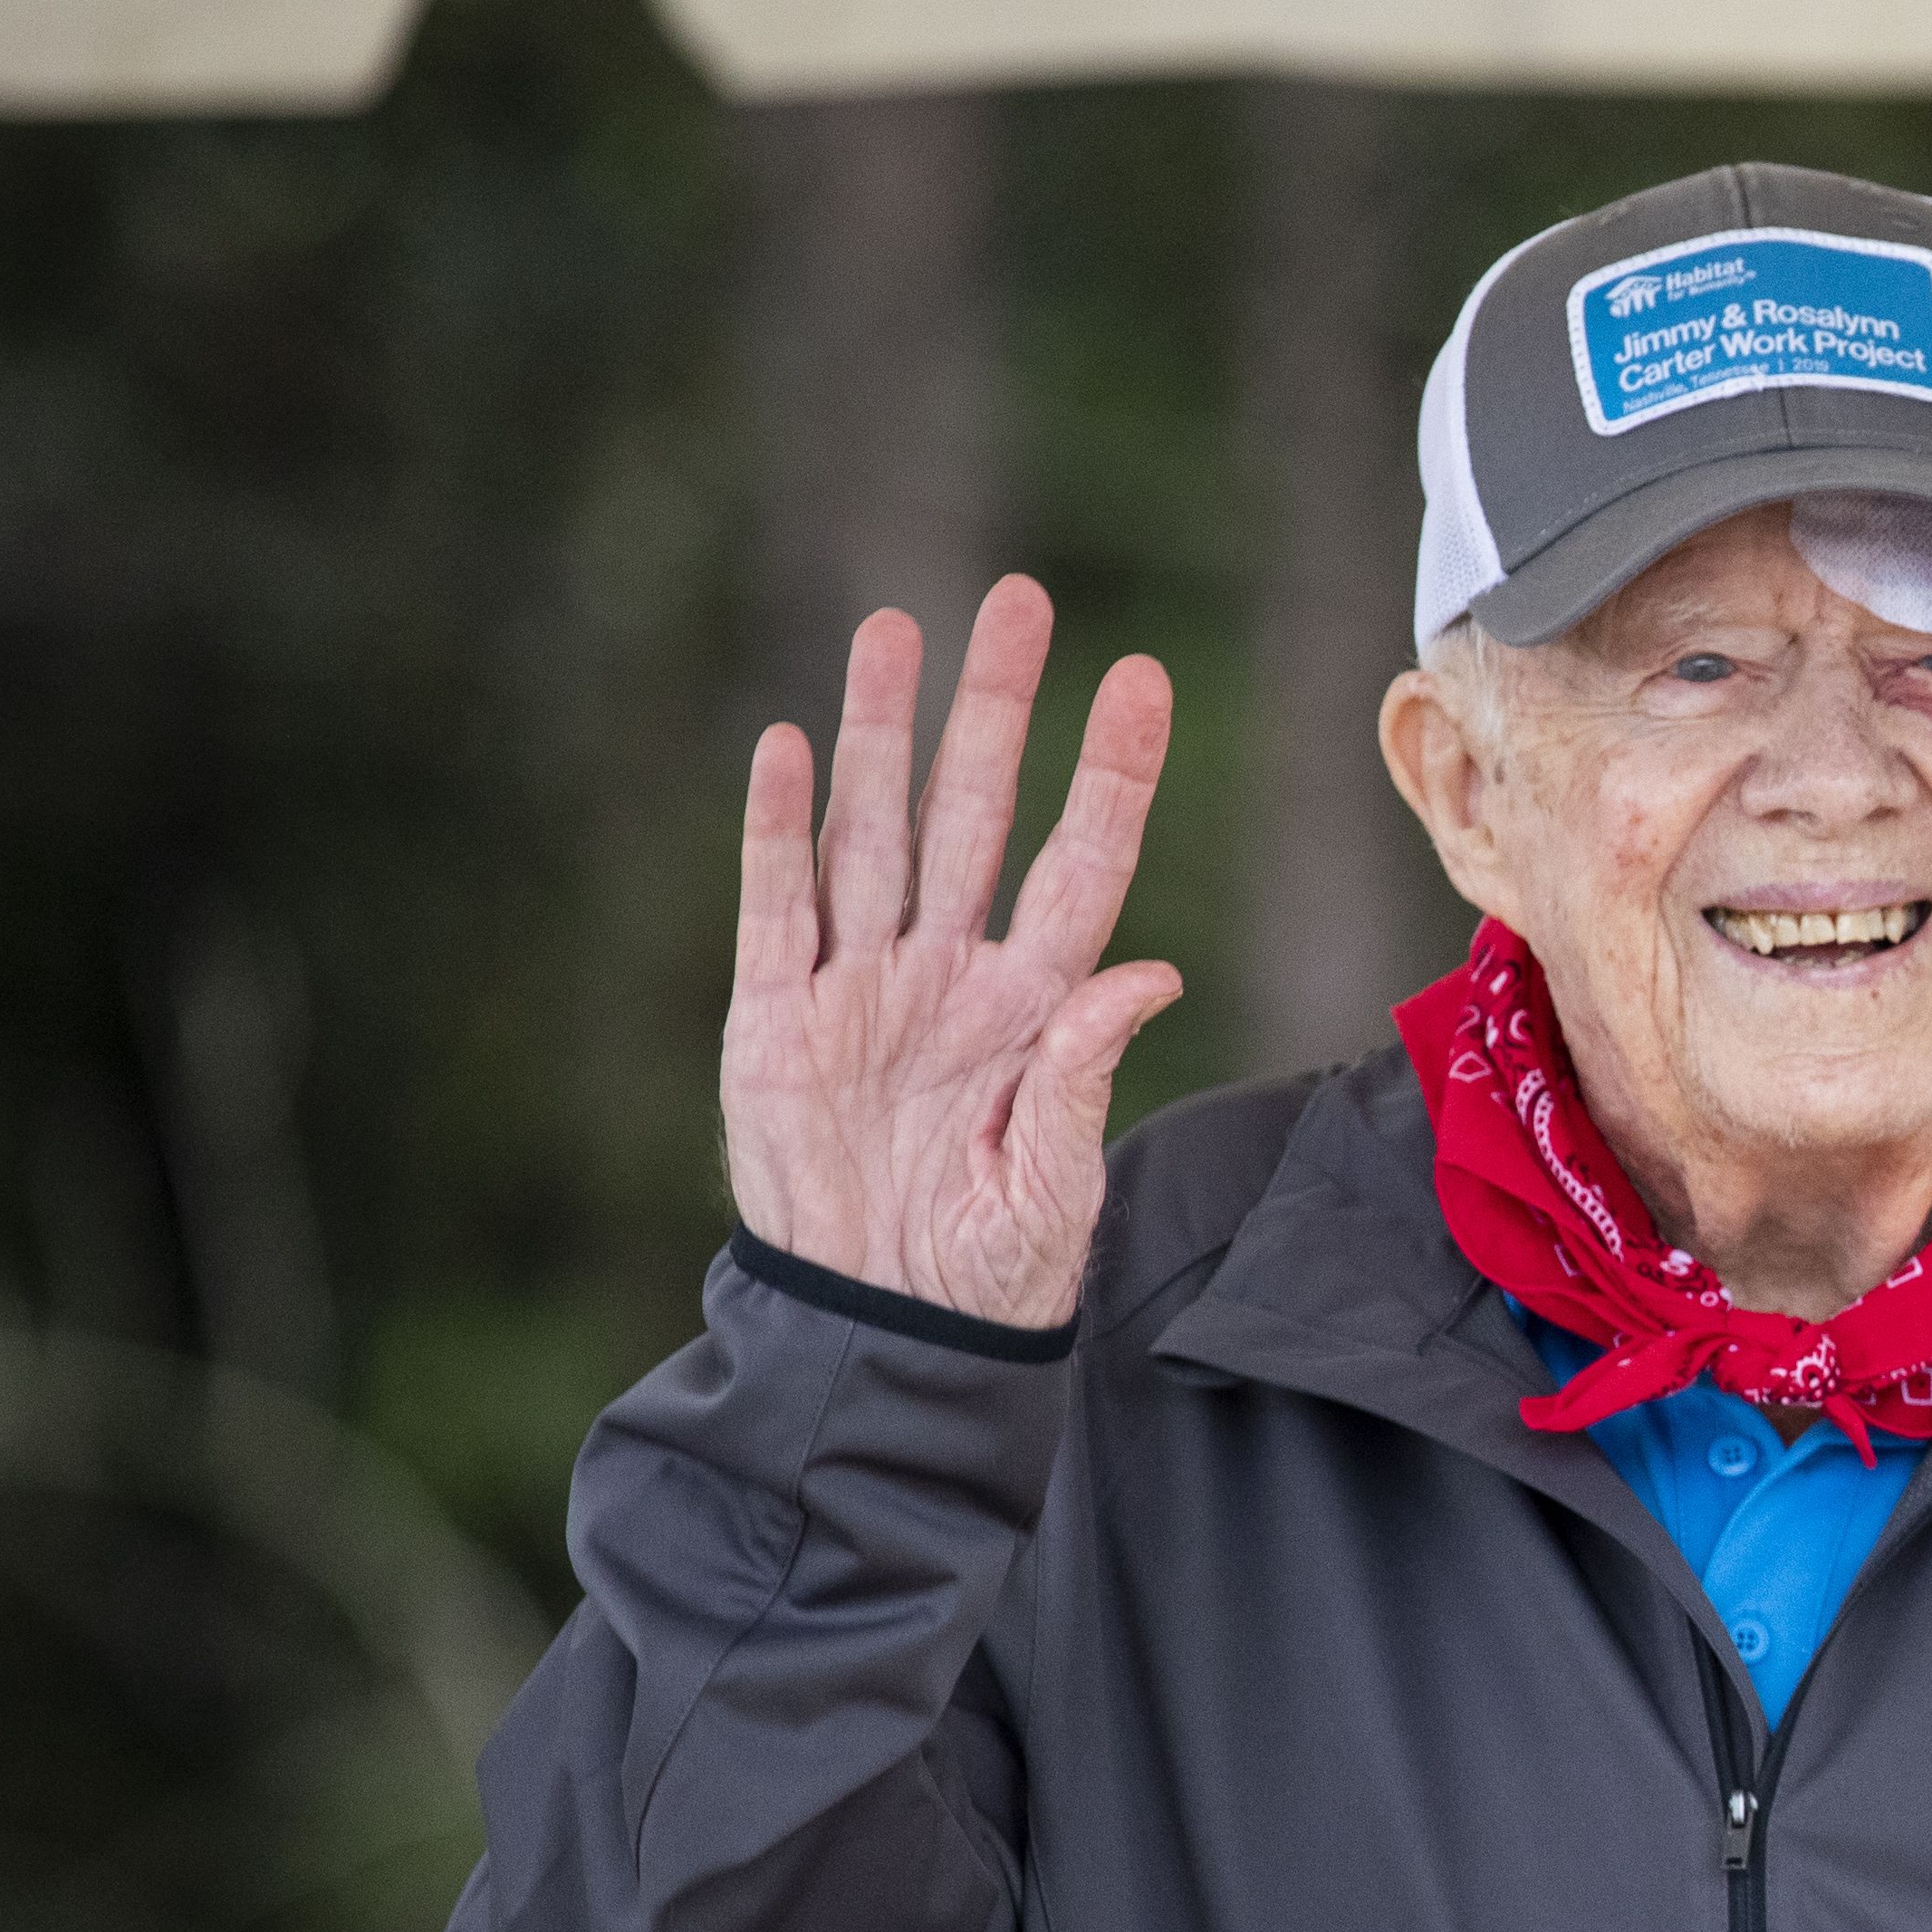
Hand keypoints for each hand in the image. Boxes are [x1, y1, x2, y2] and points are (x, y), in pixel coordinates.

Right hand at [724, 578, 1187, 1329]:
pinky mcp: (777, 1016)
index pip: (1083, 863)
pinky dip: (779, 828)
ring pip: (876, 830)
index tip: (1140, 681)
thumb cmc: (991, 1272)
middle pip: (978, 811)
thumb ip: (1088, 1075)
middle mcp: (952, 974)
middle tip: (1018, 600)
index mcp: (1036, 1009)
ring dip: (882, 732)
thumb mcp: (1058, 1187)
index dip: (1110, 774)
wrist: (882, 1330)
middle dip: (994, 708)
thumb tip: (1154, 974)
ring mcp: (862, 986)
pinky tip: (790, 746)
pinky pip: (777, 903)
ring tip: (894, 628)